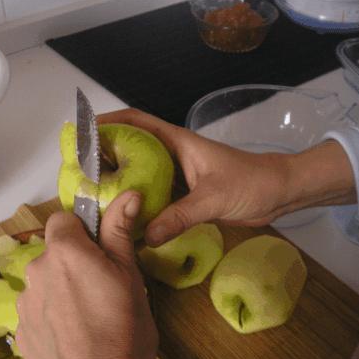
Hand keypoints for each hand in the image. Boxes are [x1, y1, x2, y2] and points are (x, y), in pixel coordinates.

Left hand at [16, 190, 162, 358]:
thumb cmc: (123, 332)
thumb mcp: (129, 276)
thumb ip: (120, 231)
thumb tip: (128, 195)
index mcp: (64, 252)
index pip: (62, 220)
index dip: (82, 231)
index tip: (98, 249)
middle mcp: (36, 272)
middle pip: (53, 253)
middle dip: (72, 262)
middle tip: (99, 286)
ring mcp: (24, 304)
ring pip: (44, 282)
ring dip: (60, 289)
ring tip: (87, 317)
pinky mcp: (20, 332)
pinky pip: (36, 310)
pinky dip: (51, 315)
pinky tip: (72, 335)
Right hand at [99, 108, 355, 246]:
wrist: (279, 193)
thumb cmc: (251, 183)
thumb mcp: (214, 198)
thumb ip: (180, 216)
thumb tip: (145, 237)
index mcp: (177, 142)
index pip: (137, 122)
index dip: (109, 121)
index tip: (82, 131)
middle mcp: (172, 155)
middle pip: (132, 147)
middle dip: (106, 153)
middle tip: (79, 169)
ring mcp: (177, 175)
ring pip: (141, 172)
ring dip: (120, 179)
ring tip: (93, 192)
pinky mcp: (184, 195)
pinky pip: (153, 195)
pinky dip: (138, 201)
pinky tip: (124, 215)